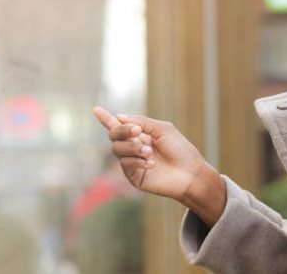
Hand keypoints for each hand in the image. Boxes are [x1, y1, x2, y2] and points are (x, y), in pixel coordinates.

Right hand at [92, 107, 225, 224]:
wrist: (190, 173)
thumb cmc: (180, 150)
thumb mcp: (163, 129)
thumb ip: (141, 122)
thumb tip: (119, 116)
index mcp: (140, 135)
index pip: (119, 126)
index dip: (106, 118)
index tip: (96, 109)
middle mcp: (133, 148)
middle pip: (114, 135)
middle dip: (123, 131)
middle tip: (138, 132)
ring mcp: (132, 162)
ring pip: (117, 150)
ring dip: (133, 148)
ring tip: (149, 152)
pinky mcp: (134, 177)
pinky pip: (126, 165)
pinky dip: (137, 161)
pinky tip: (151, 164)